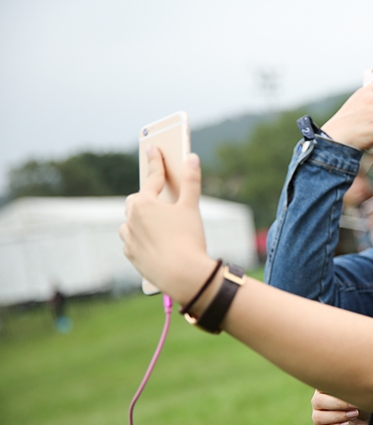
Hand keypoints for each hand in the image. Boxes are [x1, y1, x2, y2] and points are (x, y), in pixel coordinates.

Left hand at [120, 146, 212, 303]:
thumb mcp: (191, 207)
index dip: (156, 162)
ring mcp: (129, 238)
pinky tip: (155, 242)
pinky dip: (141, 238)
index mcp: (144, 203)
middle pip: (136, 201)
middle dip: (147, 197)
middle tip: (160, 197)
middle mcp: (131, 219)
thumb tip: (191, 157)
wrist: (182, 275)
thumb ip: (191, 181)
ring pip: (131, 222)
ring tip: (157, 223)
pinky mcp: (131, 255)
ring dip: (141, 220)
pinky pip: (132, 241)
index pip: (152, 178)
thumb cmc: (188, 239)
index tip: (153, 149)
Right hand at [310, 390, 369, 424]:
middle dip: (338, 404)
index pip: (322, 385)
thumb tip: (353, 387)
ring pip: (319, 417)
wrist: (365, 422)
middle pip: (318, 401)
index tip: (352, 393)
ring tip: (354, 415)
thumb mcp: (359, 393)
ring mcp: (317, 417)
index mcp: (324, 388)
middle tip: (354, 407)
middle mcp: (318, 402)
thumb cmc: (360, 402)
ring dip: (338, 416)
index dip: (336, 390)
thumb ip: (353, 388)